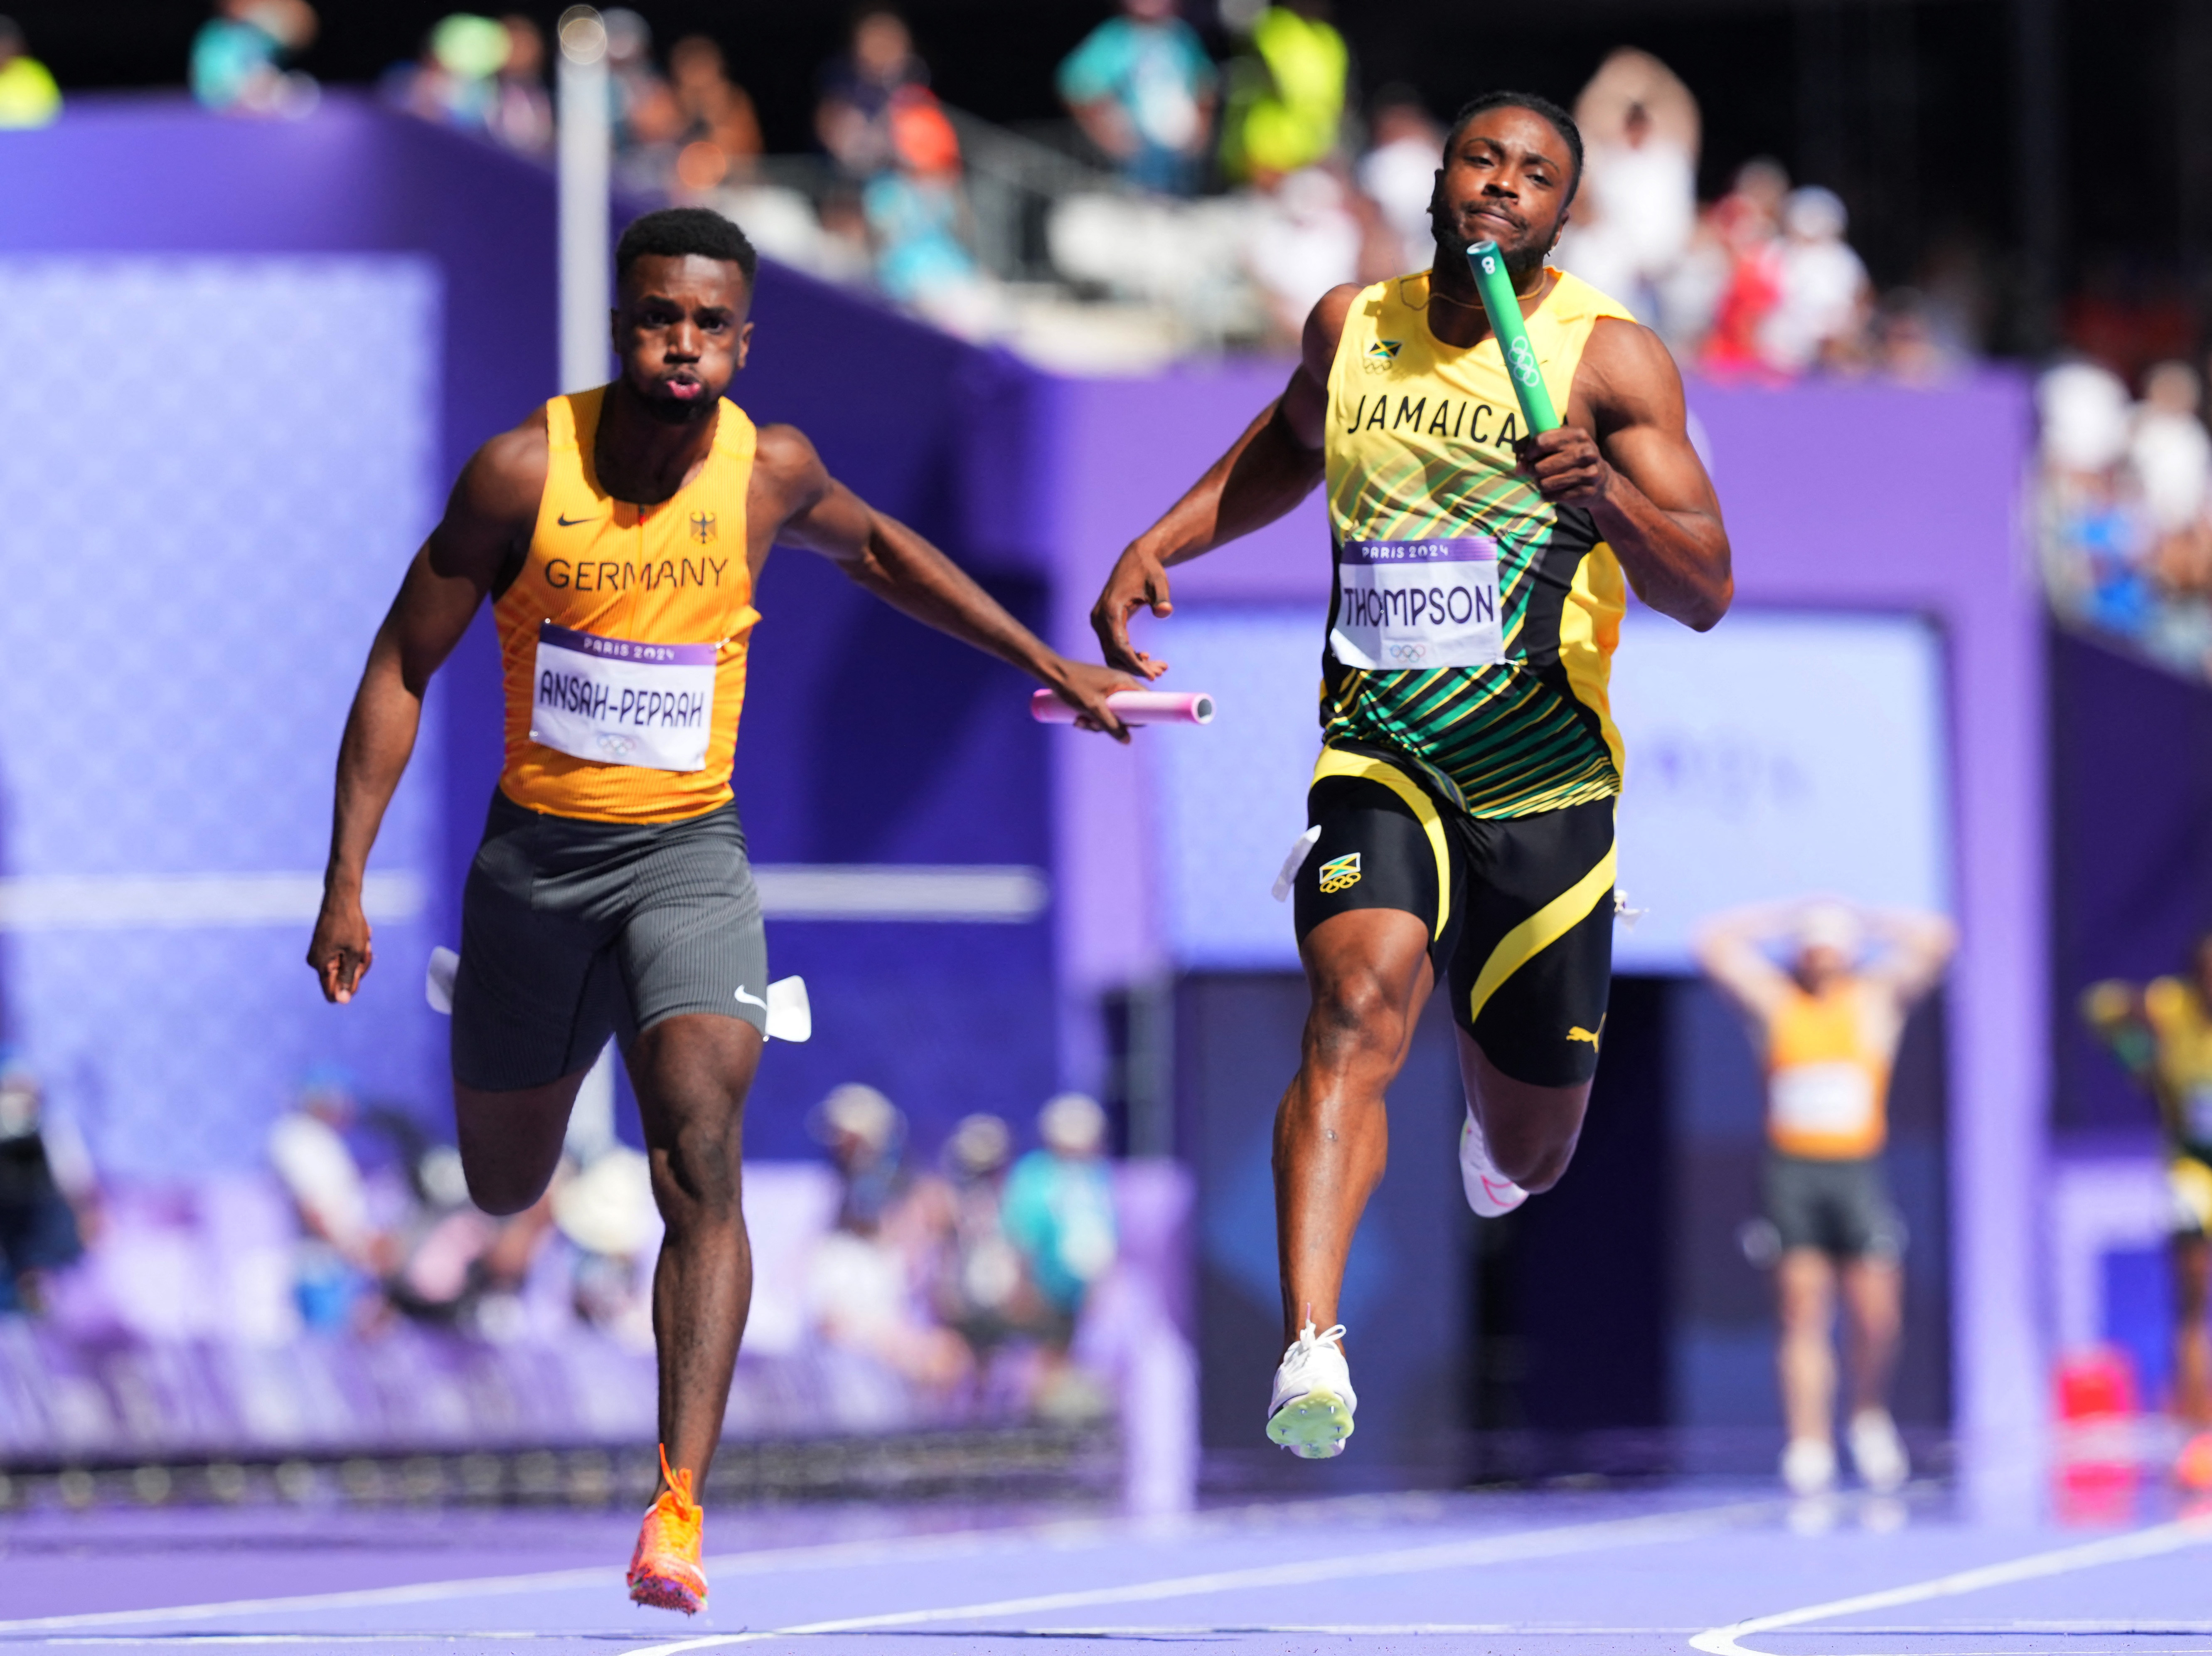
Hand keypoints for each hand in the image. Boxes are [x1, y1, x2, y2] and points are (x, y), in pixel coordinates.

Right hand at [308, 884, 373, 1003]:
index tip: (359, 969)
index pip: (334, 993)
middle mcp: (316, 962)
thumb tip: (342, 1001)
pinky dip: (356, 947)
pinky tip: (362, 935)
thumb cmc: (349, 924)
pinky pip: (345, 955)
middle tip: (365, 947)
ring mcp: (321, 954)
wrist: (343, 898)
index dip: (351, 986)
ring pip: (348, 966)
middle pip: (344, 979)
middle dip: (359, 966)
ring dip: (360, 954)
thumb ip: (348, 977)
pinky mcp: (327, 946)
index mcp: (320, 966)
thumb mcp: (354, 954)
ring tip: (363, 938)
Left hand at [1042, 656, 1143, 742]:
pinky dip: (1091, 716)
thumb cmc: (1073, 686)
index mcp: (1124, 681)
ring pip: (1110, 712)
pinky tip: (1077, 719)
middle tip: (1092, 726)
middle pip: (1126, 711)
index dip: (1140, 716)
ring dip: (1096, 722)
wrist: (1052, 672)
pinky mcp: (1097, 691)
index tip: (1127, 727)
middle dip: (1109, 724)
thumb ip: (1111, 725)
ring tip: (1079, 722)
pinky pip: (1101, 708)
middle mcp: (1119, 683)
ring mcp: (1108, 687)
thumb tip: (1127, 741)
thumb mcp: (1094, 709)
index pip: (1145, 699)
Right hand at [1090, 544, 1174, 679]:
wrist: (1136, 558)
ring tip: (1157, 668)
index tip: (1152, 675)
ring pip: (1112, 653)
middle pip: (1114, 654)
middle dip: (1135, 668)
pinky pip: (1112, 645)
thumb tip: (1165, 612)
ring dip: (1132, 664)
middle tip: (1159, 673)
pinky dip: (1127, 655)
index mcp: (1110, 610)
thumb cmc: (1149, 570)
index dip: (1135, 664)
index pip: (1120, 647)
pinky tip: (1146, 656)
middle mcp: (1099, 618)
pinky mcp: (1102, 622)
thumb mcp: (1159, 582)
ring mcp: (1099, 621)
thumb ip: (1162, 597)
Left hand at [1514, 426, 1612, 506]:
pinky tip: (1554, 490)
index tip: (1528, 457)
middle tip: (1536, 472)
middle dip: (1532, 471)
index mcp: (1578, 435)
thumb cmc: (1571, 459)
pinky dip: (1548, 495)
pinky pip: (1552, 496)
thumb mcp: (1557, 445)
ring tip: (1546, 481)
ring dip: (1540, 484)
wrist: (1602, 481)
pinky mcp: (1585, 492)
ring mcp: (1588, 473)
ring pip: (1544, 483)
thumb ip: (1531, 448)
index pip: (1541, 441)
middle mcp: (1586, 452)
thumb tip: (1518, 467)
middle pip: (1540, 466)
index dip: (1528, 451)